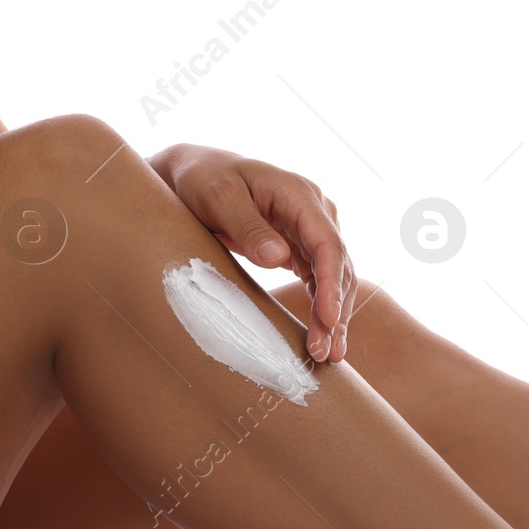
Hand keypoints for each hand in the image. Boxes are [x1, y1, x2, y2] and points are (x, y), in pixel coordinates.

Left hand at [148, 143, 354, 363]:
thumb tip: (278, 258)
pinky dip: (322, 310)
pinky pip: (320, 281)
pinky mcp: (301, 247)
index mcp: (300, 195)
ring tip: (328, 355)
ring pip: (334, 279)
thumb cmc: (202, 179)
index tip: (328, 319)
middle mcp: (315, 212)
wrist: (191, 174)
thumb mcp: (218, 197)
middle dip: (334, 311)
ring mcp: (310, 230)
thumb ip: (247, 226)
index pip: (328, 244)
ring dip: (333, 317)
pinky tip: (324, 337)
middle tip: (324, 352)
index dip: (331, 284)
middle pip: (337, 266)